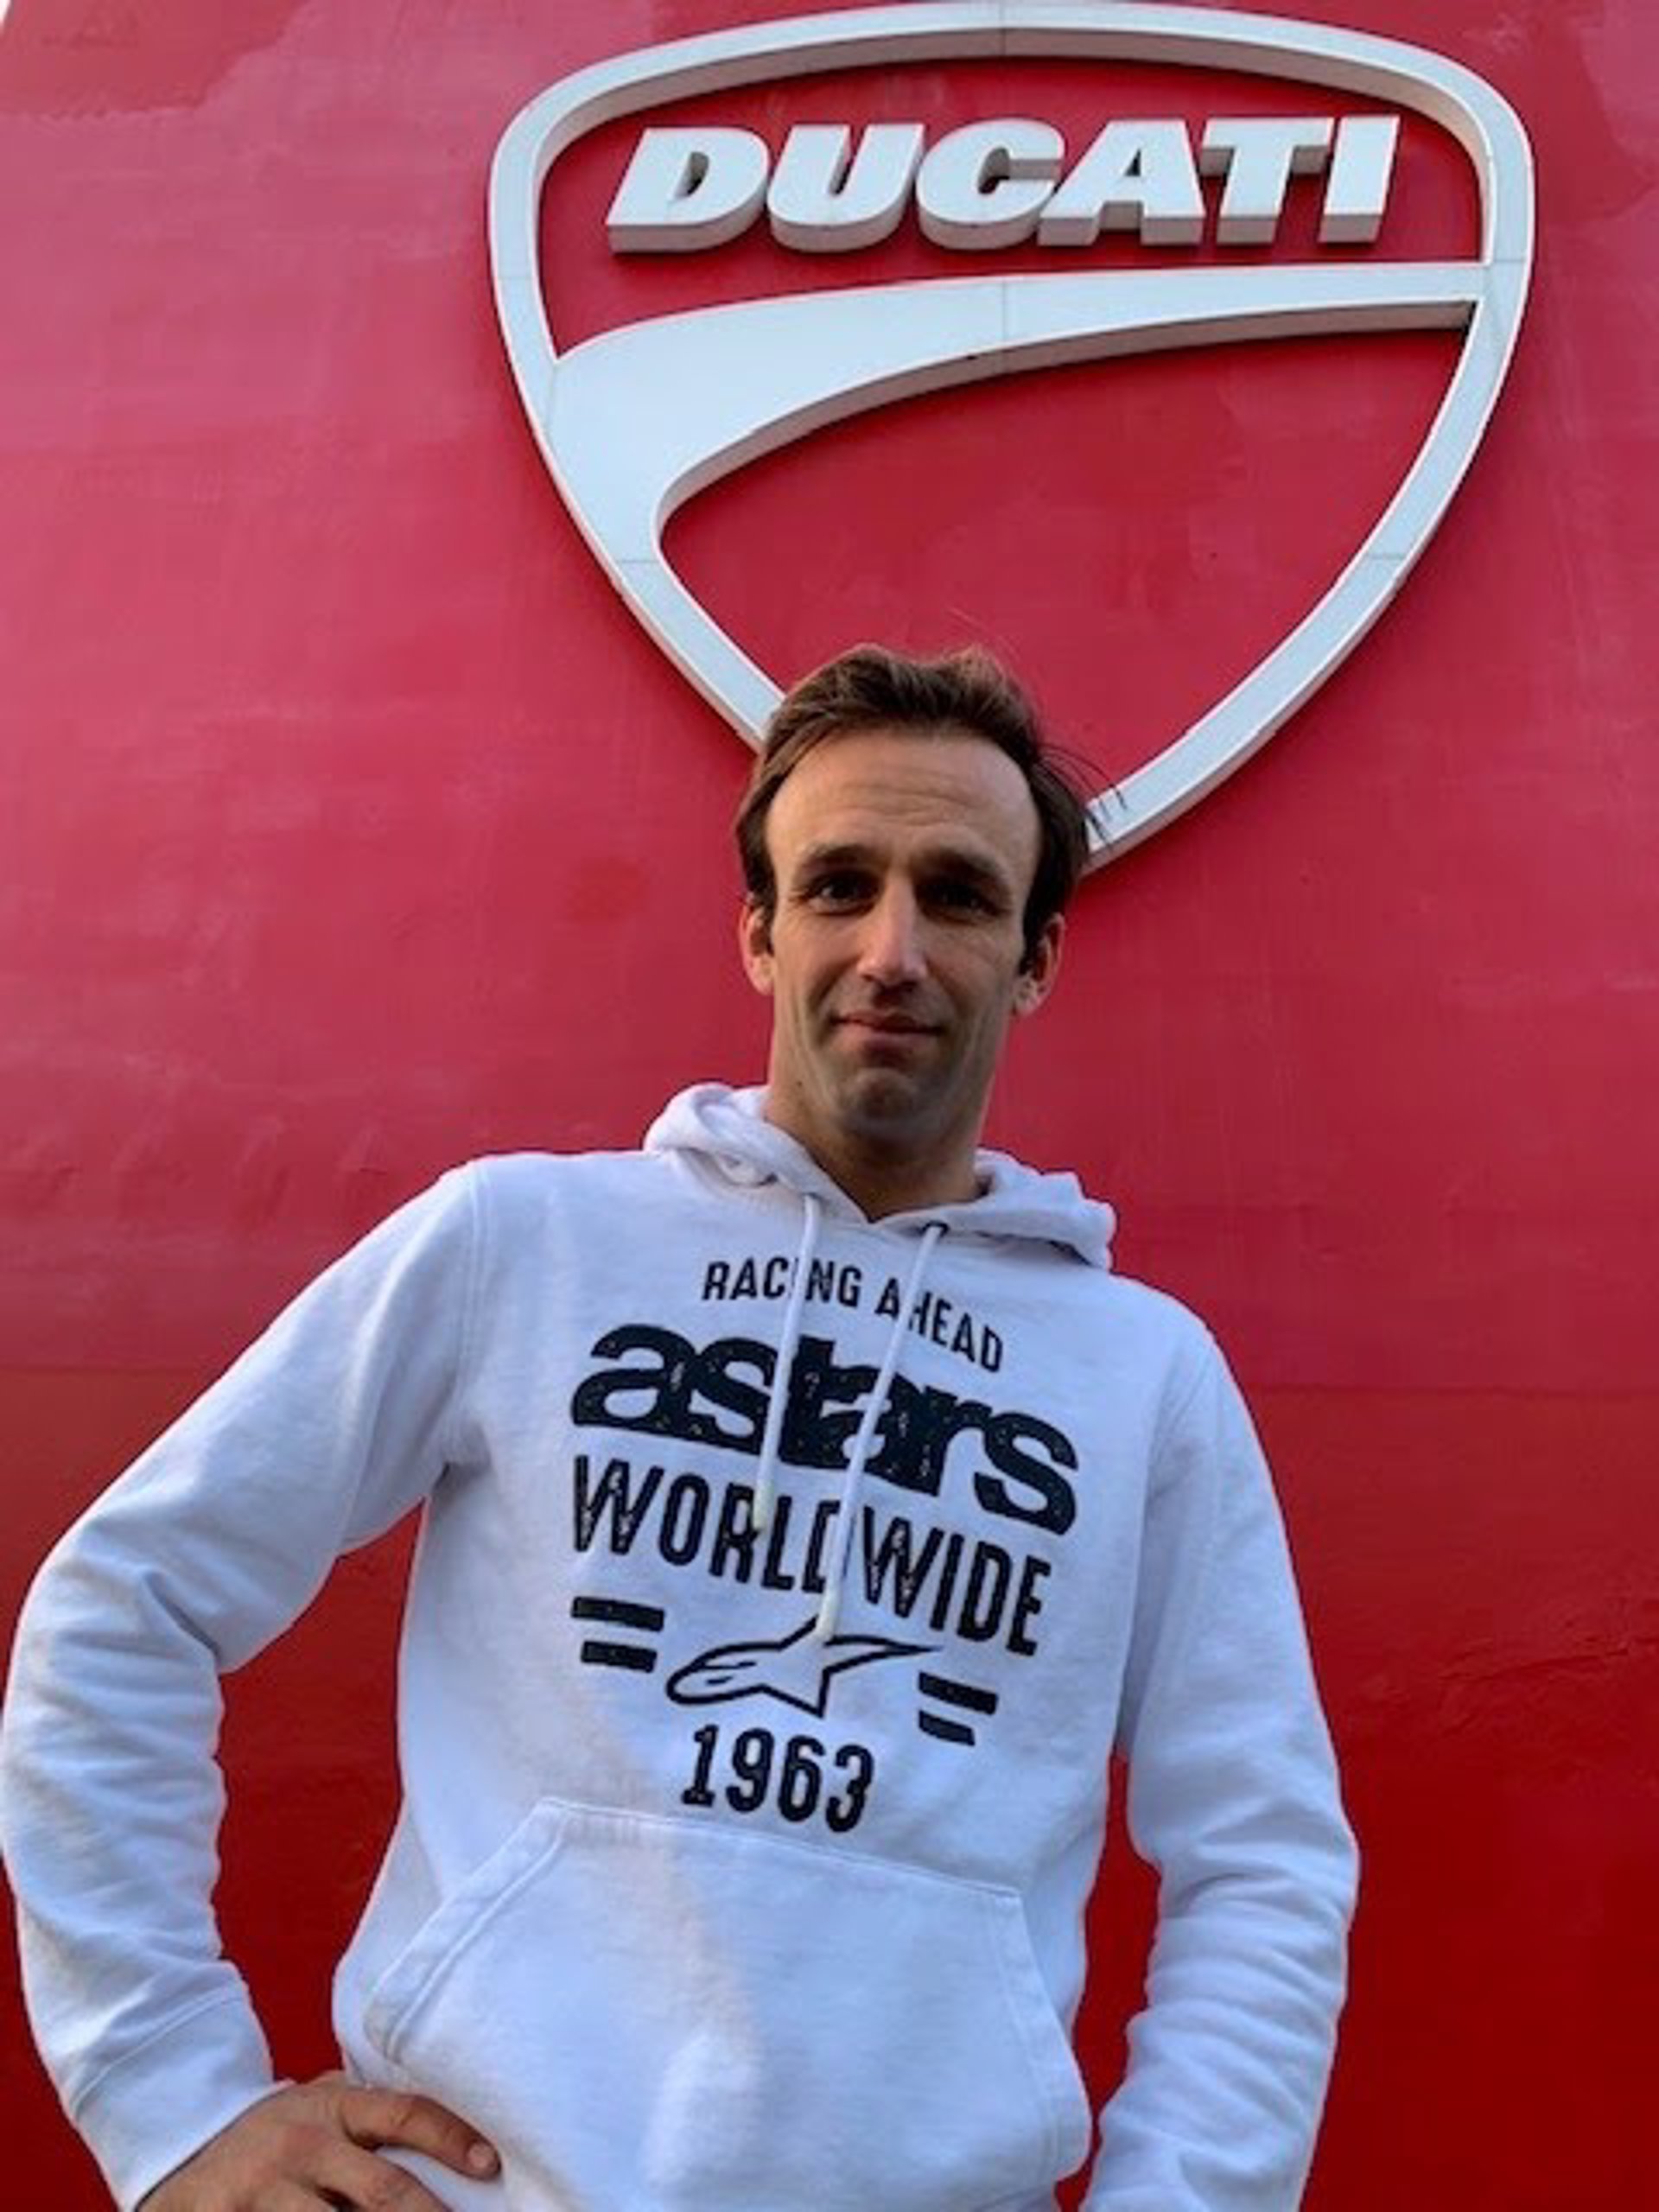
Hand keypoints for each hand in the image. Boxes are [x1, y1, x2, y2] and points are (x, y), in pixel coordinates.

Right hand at [138, 2072, 499, 2208]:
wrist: (182, 2154)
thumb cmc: (275, 2135)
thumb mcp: (318, 2108)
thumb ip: (367, 2118)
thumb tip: (451, 2142)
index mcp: (332, 2107)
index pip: (404, 2114)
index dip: (450, 2137)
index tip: (490, 2165)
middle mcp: (303, 2146)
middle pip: (383, 2189)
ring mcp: (267, 2191)